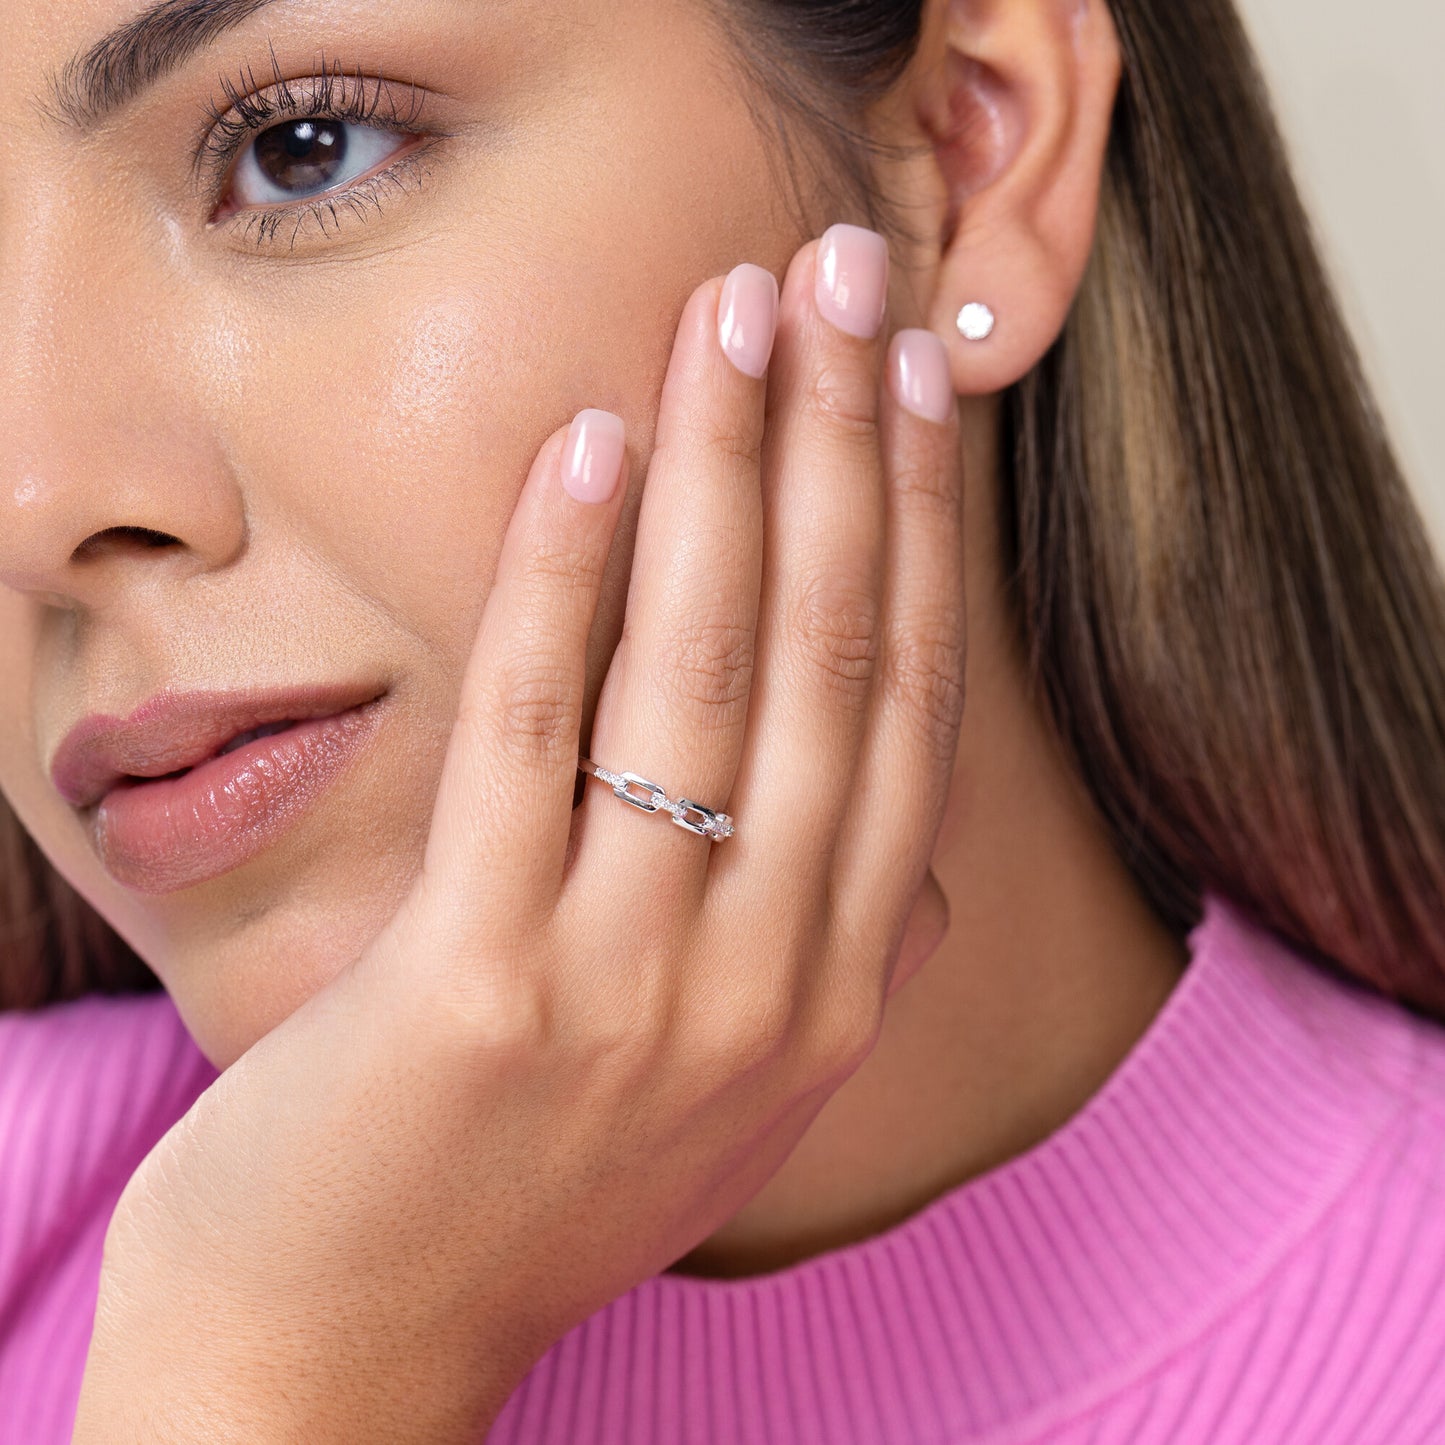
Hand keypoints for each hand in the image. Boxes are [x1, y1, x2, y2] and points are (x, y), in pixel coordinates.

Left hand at [72, 225, 965, 1443]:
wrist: (359, 1346)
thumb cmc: (536, 1180)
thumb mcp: (727, 1082)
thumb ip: (830, 954)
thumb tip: (924, 850)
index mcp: (839, 987)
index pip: (901, 705)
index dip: (920, 525)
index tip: (917, 380)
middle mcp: (771, 979)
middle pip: (824, 656)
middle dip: (846, 445)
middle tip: (846, 275)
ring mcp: (636, 986)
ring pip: (702, 677)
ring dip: (727, 468)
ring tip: (735, 311)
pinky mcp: (485, 983)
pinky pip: (537, 739)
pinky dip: (566, 581)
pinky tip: (592, 448)